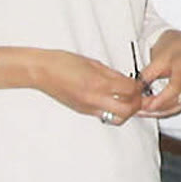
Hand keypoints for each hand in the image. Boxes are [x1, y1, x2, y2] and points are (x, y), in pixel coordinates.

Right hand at [6, 48, 142, 122]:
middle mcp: (94, 99)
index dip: (138, 87)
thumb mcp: (93, 63)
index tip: (139, 83)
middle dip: (136, 104)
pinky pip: (104, 116)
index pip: (129, 90)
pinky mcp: (83, 112)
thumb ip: (112, 74)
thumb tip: (128, 81)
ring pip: (117, 118)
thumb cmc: (63, 62)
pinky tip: (112, 101)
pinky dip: (113, 111)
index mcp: (98, 83)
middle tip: (137, 96)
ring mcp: (88, 108)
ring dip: (126, 112)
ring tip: (126, 101)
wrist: (41, 72)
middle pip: (127, 110)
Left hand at [137, 29, 180, 117]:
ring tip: (141, 111)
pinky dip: (162, 111)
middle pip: (174, 102)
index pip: (175, 88)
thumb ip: (148, 73)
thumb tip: (135, 87)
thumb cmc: (179, 50)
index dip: (160, 98)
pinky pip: (176, 109)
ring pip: (174, 108)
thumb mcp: (161, 57)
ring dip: (157, 112)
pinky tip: (150, 111)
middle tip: (137, 108)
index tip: (146, 104)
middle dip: (154, 107)